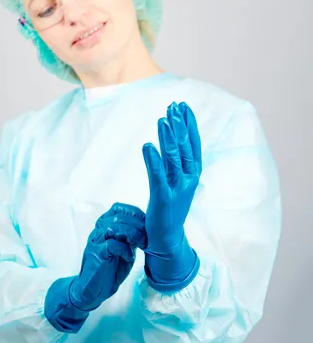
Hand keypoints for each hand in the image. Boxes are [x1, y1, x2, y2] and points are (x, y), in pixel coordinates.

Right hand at [45, 203, 146, 330]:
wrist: (93, 290)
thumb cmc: (110, 269)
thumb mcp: (125, 249)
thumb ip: (131, 237)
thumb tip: (146, 227)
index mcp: (104, 227)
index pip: (118, 208)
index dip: (134, 213)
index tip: (146, 224)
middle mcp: (98, 231)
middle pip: (118, 216)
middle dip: (137, 225)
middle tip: (147, 238)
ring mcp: (95, 242)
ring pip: (113, 227)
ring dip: (132, 234)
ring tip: (140, 245)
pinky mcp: (96, 254)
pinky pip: (111, 244)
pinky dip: (124, 249)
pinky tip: (128, 256)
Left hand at [141, 102, 201, 290]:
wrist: (167, 237)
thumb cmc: (170, 207)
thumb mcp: (175, 181)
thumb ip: (175, 162)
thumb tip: (171, 139)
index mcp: (193, 174)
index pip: (193, 144)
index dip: (188, 125)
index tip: (183, 106)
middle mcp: (188, 179)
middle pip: (185, 148)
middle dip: (179, 126)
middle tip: (173, 106)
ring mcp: (177, 189)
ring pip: (173, 159)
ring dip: (168, 138)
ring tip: (163, 119)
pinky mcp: (163, 198)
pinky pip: (158, 176)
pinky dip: (153, 161)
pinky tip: (148, 145)